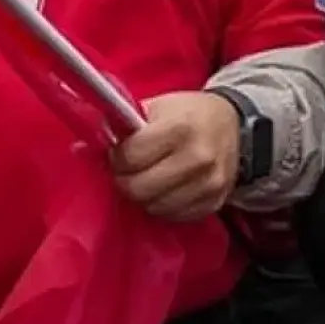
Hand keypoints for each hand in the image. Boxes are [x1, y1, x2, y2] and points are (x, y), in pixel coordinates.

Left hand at [110, 91, 240, 220]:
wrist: (230, 123)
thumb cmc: (185, 113)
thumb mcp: (156, 107)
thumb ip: (127, 126)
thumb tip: (94, 145)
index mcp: (180, 129)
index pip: (131, 157)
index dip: (116, 157)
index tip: (116, 153)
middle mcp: (198, 159)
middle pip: (141, 188)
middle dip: (125, 180)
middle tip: (125, 171)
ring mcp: (210, 184)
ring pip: (156, 207)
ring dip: (142, 197)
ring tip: (143, 179)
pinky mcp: (216, 202)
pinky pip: (176, 216)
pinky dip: (162, 206)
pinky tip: (161, 190)